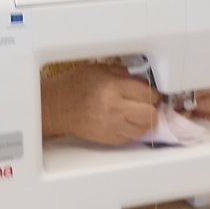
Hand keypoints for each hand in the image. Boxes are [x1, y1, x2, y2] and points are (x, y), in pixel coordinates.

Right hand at [42, 64, 159, 144]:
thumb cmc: (74, 86)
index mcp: (113, 89)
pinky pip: (132, 137)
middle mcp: (115, 110)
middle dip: (152, 107)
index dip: (153, 92)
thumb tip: (143, 82)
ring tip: (137, 112)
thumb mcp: (100, 69)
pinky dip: (134, 129)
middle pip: (151, 114)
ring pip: (145, 129)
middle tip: (146, 103)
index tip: (150, 92)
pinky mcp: (109, 139)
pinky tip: (126, 121)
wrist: (56, 107)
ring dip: (145, 120)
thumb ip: (124, 74)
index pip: (148, 94)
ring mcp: (113, 127)